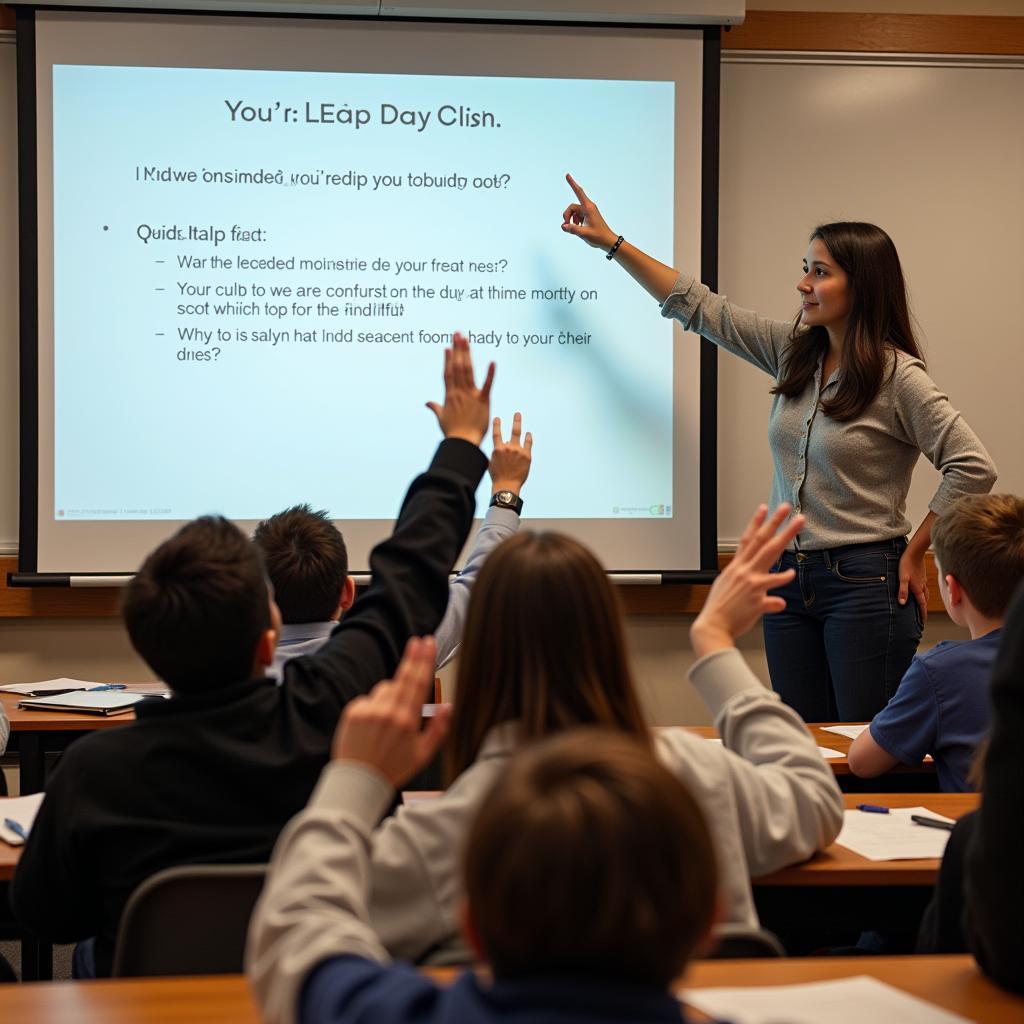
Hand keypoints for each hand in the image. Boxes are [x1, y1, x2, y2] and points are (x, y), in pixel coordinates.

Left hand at [331, 636, 451, 789]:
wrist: (358, 780)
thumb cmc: (393, 768)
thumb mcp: (423, 754)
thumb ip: (439, 728)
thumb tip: (449, 706)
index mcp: (408, 721)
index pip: (419, 683)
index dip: (424, 660)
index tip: (427, 643)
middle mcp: (389, 712)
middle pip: (403, 676)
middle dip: (412, 656)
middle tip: (417, 641)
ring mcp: (369, 711)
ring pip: (385, 688)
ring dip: (390, 695)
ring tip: (387, 721)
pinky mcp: (353, 712)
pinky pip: (368, 699)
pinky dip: (372, 706)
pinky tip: (372, 725)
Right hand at [426, 333, 494, 444]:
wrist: (463, 442)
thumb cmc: (452, 433)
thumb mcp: (441, 418)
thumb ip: (435, 407)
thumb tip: (427, 403)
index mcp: (450, 395)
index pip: (448, 373)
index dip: (448, 359)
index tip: (448, 347)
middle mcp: (459, 392)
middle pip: (457, 367)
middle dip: (458, 349)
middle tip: (458, 334)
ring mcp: (471, 395)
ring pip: (468, 371)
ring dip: (467, 354)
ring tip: (466, 340)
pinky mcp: (483, 401)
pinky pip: (487, 385)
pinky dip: (490, 374)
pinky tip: (493, 362)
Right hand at [489, 413, 532, 493]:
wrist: (506, 486)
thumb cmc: (497, 476)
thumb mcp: (491, 463)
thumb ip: (496, 452)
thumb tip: (503, 444)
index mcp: (497, 449)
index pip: (497, 433)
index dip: (497, 425)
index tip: (497, 418)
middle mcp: (508, 448)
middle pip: (513, 431)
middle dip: (516, 421)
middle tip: (518, 414)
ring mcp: (518, 451)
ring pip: (521, 435)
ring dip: (521, 426)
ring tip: (521, 420)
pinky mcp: (527, 456)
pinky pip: (528, 444)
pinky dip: (528, 438)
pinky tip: (529, 434)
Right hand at [561, 173, 618, 250]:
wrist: (607, 241)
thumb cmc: (598, 236)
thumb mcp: (584, 234)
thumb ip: (573, 229)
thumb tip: (563, 226)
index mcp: (588, 208)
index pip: (579, 192)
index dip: (572, 184)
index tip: (567, 175)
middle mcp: (588, 207)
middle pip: (572, 207)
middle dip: (567, 215)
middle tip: (566, 225)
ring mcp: (587, 212)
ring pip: (573, 212)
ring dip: (570, 220)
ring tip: (574, 228)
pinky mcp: (587, 217)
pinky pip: (576, 216)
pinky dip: (574, 222)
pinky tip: (577, 228)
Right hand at [690, 504, 803, 658]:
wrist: (712, 627)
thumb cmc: (719, 610)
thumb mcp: (728, 591)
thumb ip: (748, 586)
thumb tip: (761, 590)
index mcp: (735, 567)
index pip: (747, 539)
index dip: (756, 522)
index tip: (763, 508)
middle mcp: (743, 571)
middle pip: (762, 540)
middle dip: (774, 522)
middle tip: (785, 508)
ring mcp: (750, 582)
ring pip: (770, 553)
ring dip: (784, 535)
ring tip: (798, 522)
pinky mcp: (755, 597)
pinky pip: (771, 586)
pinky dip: (781, 579)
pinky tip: (792, 573)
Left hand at [898, 547, 928, 623]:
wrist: (914, 552)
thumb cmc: (906, 565)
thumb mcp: (902, 578)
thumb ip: (902, 590)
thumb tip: (902, 603)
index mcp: (917, 588)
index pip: (921, 603)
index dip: (922, 613)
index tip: (923, 621)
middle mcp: (922, 586)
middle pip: (924, 599)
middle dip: (924, 608)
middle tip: (922, 615)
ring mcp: (923, 580)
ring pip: (925, 593)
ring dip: (924, 600)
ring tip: (922, 604)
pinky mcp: (922, 575)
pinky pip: (924, 587)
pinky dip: (923, 592)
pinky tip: (920, 589)